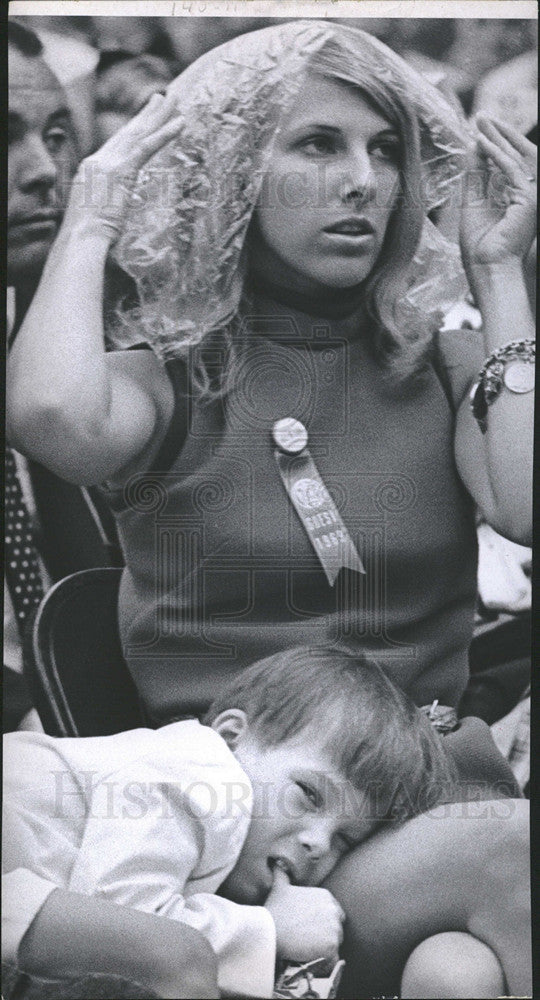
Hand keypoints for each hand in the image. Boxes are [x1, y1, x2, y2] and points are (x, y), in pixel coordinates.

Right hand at [64, 91, 183, 240]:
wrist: (79, 239)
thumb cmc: (86, 237)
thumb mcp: (94, 214)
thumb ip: (106, 204)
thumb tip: (114, 210)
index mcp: (92, 170)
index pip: (117, 146)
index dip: (132, 131)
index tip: (144, 119)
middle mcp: (100, 161)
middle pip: (128, 132)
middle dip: (146, 114)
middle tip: (162, 97)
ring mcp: (110, 163)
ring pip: (139, 132)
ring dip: (158, 115)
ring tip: (174, 98)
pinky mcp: (123, 170)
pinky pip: (148, 146)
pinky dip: (165, 133)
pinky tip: (181, 122)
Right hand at [265, 865, 344, 966]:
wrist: (269, 930)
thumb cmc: (274, 910)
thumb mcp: (280, 887)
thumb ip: (282, 873)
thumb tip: (277, 862)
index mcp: (326, 896)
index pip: (334, 913)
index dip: (322, 923)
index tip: (311, 928)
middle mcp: (333, 910)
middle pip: (336, 928)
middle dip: (325, 935)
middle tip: (308, 941)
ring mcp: (334, 928)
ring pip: (335, 944)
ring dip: (324, 949)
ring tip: (307, 950)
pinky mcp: (332, 946)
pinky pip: (334, 959)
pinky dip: (324, 962)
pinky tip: (310, 958)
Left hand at [460, 115, 536, 269]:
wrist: (487, 270)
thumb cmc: (480, 247)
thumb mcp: (475, 201)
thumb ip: (477, 174)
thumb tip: (474, 145)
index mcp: (522, 197)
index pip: (513, 162)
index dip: (498, 142)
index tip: (480, 127)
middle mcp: (532, 195)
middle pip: (520, 154)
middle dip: (501, 133)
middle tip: (482, 115)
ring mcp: (534, 197)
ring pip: (516, 158)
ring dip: (498, 138)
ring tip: (481, 122)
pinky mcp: (529, 200)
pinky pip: (511, 169)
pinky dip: (495, 154)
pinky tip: (480, 143)